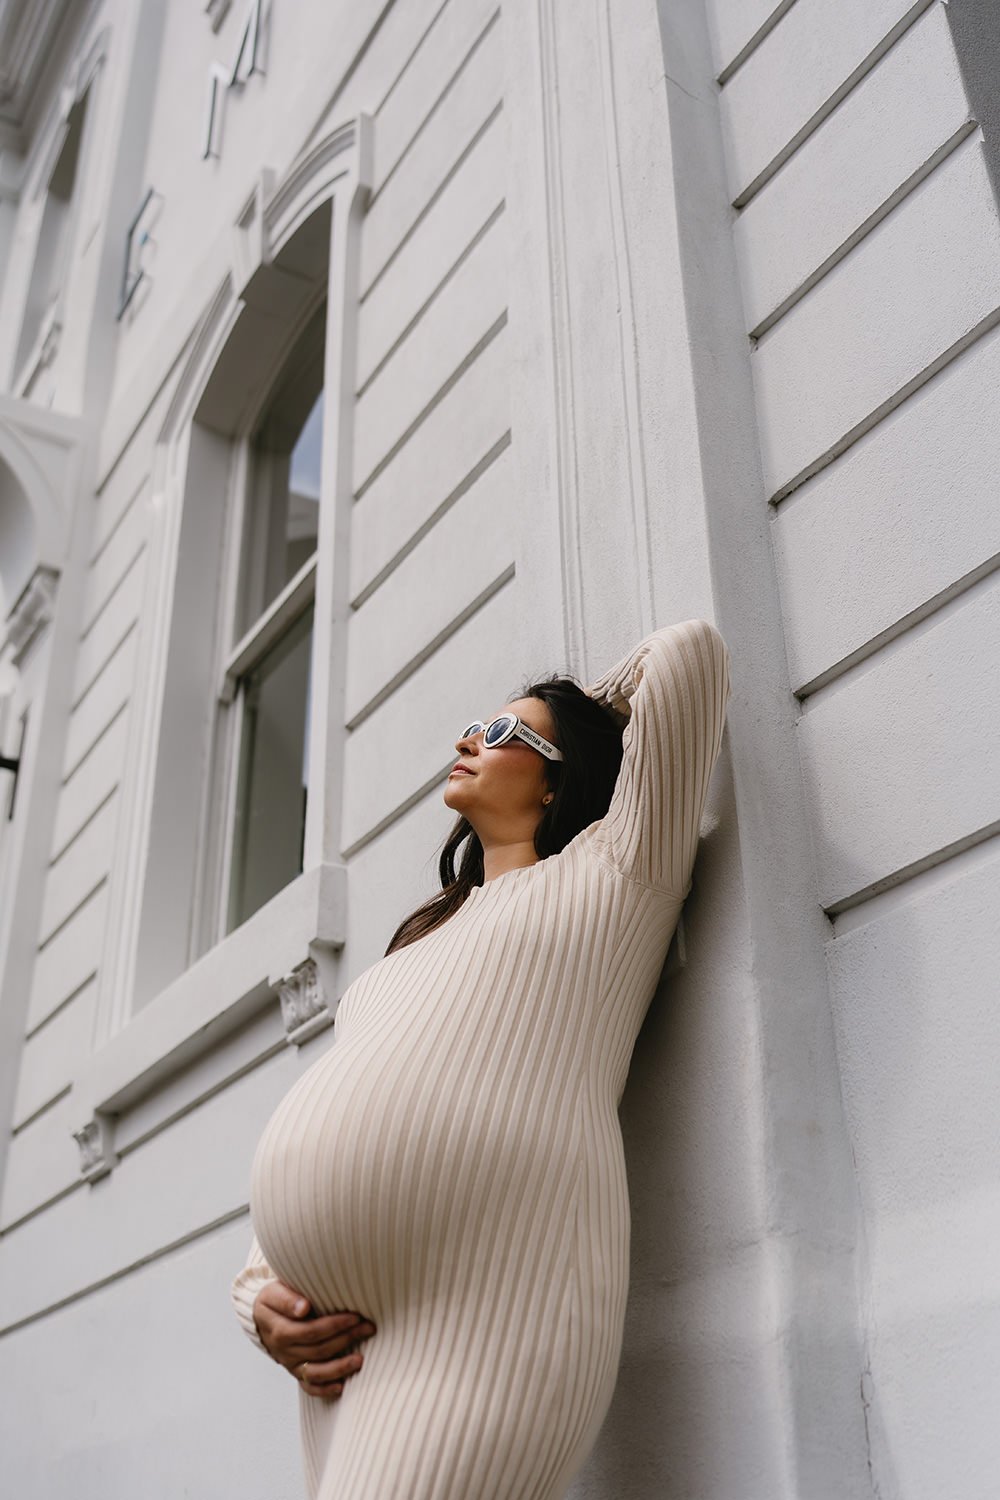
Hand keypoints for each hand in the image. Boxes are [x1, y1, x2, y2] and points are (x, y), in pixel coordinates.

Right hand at [252, 1281, 375, 1399]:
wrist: (260, 1315)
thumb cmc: (273, 1299)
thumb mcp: (274, 1292)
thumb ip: (287, 1299)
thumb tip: (303, 1308)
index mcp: (278, 1330)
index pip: (310, 1331)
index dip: (334, 1325)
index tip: (355, 1316)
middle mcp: (284, 1351)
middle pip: (318, 1349)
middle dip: (346, 1339)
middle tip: (368, 1328)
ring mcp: (289, 1364)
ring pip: (315, 1372)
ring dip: (339, 1367)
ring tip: (360, 1359)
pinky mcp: (294, 1372)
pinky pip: (308, 1387)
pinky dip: (324, 1389)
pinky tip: (341, 1387)